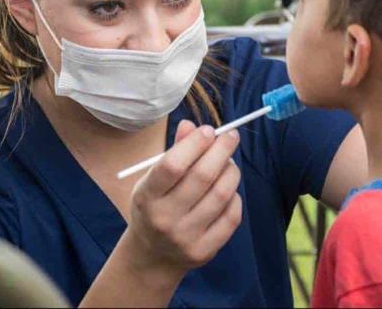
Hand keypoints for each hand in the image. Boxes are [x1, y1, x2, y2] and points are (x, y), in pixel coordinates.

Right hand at [125, 120, 242, 278]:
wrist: (152, 255)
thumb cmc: (155, 206)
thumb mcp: (152, 180)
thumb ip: (173, 152)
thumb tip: (191, 125)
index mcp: (147, 196)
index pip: (173, 165)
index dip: (194, 143)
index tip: (208, 130)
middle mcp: (164, 218)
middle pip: (202, 177)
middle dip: (221, 150)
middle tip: (231, 135)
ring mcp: (186, 237)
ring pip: (221, 194)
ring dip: (231, 170)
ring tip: (229, 162)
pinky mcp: (205, 250)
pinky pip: (232, 216)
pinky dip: (235, 195)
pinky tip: (229, 189)